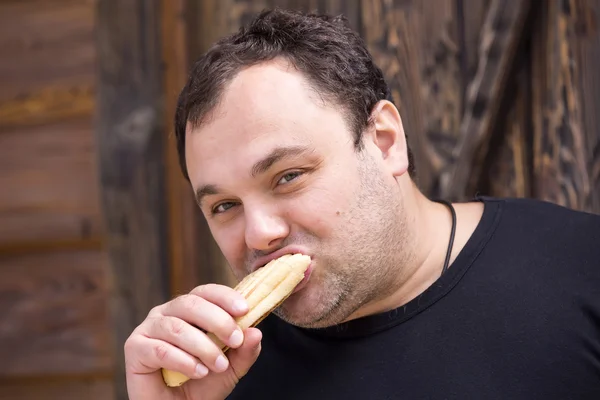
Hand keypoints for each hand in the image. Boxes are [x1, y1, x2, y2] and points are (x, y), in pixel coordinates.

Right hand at [124, 284, 262, 399]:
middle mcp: (166, 312)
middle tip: (235, 342)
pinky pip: (160, 349)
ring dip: (203, 347)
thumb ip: (244, 350)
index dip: (225, 297)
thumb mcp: (231, 367)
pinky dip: (183, 361)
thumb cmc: (201, 384)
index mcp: (189, 309)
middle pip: (191, 304)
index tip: (244, 309)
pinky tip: (198, 372)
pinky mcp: (134, 347)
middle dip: (218, 322)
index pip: (206, 292)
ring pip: (177, 328)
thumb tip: (256, 331)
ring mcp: (148, 328)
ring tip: (218, 366)